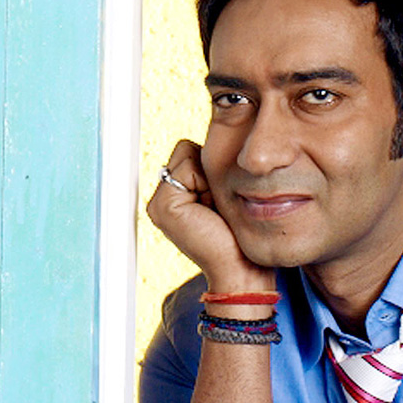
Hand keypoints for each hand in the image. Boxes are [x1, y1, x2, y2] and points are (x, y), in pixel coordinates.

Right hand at [147, 140, 274, 291]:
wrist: (244, 268)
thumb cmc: (242, 235)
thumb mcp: (225, 193)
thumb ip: (212, 168)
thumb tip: (222, 133)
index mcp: (174, 196)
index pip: (190, 152)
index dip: (214, 166)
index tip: (224, 199)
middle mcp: (161, 199)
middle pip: (188, 149)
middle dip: (213, 169)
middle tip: (222, 206)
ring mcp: (159, 203)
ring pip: (189, 154)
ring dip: (212, 175)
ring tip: (218, 208)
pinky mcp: (163, 207)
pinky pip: (188, 165)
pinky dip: (207, 182)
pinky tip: (212, 210)